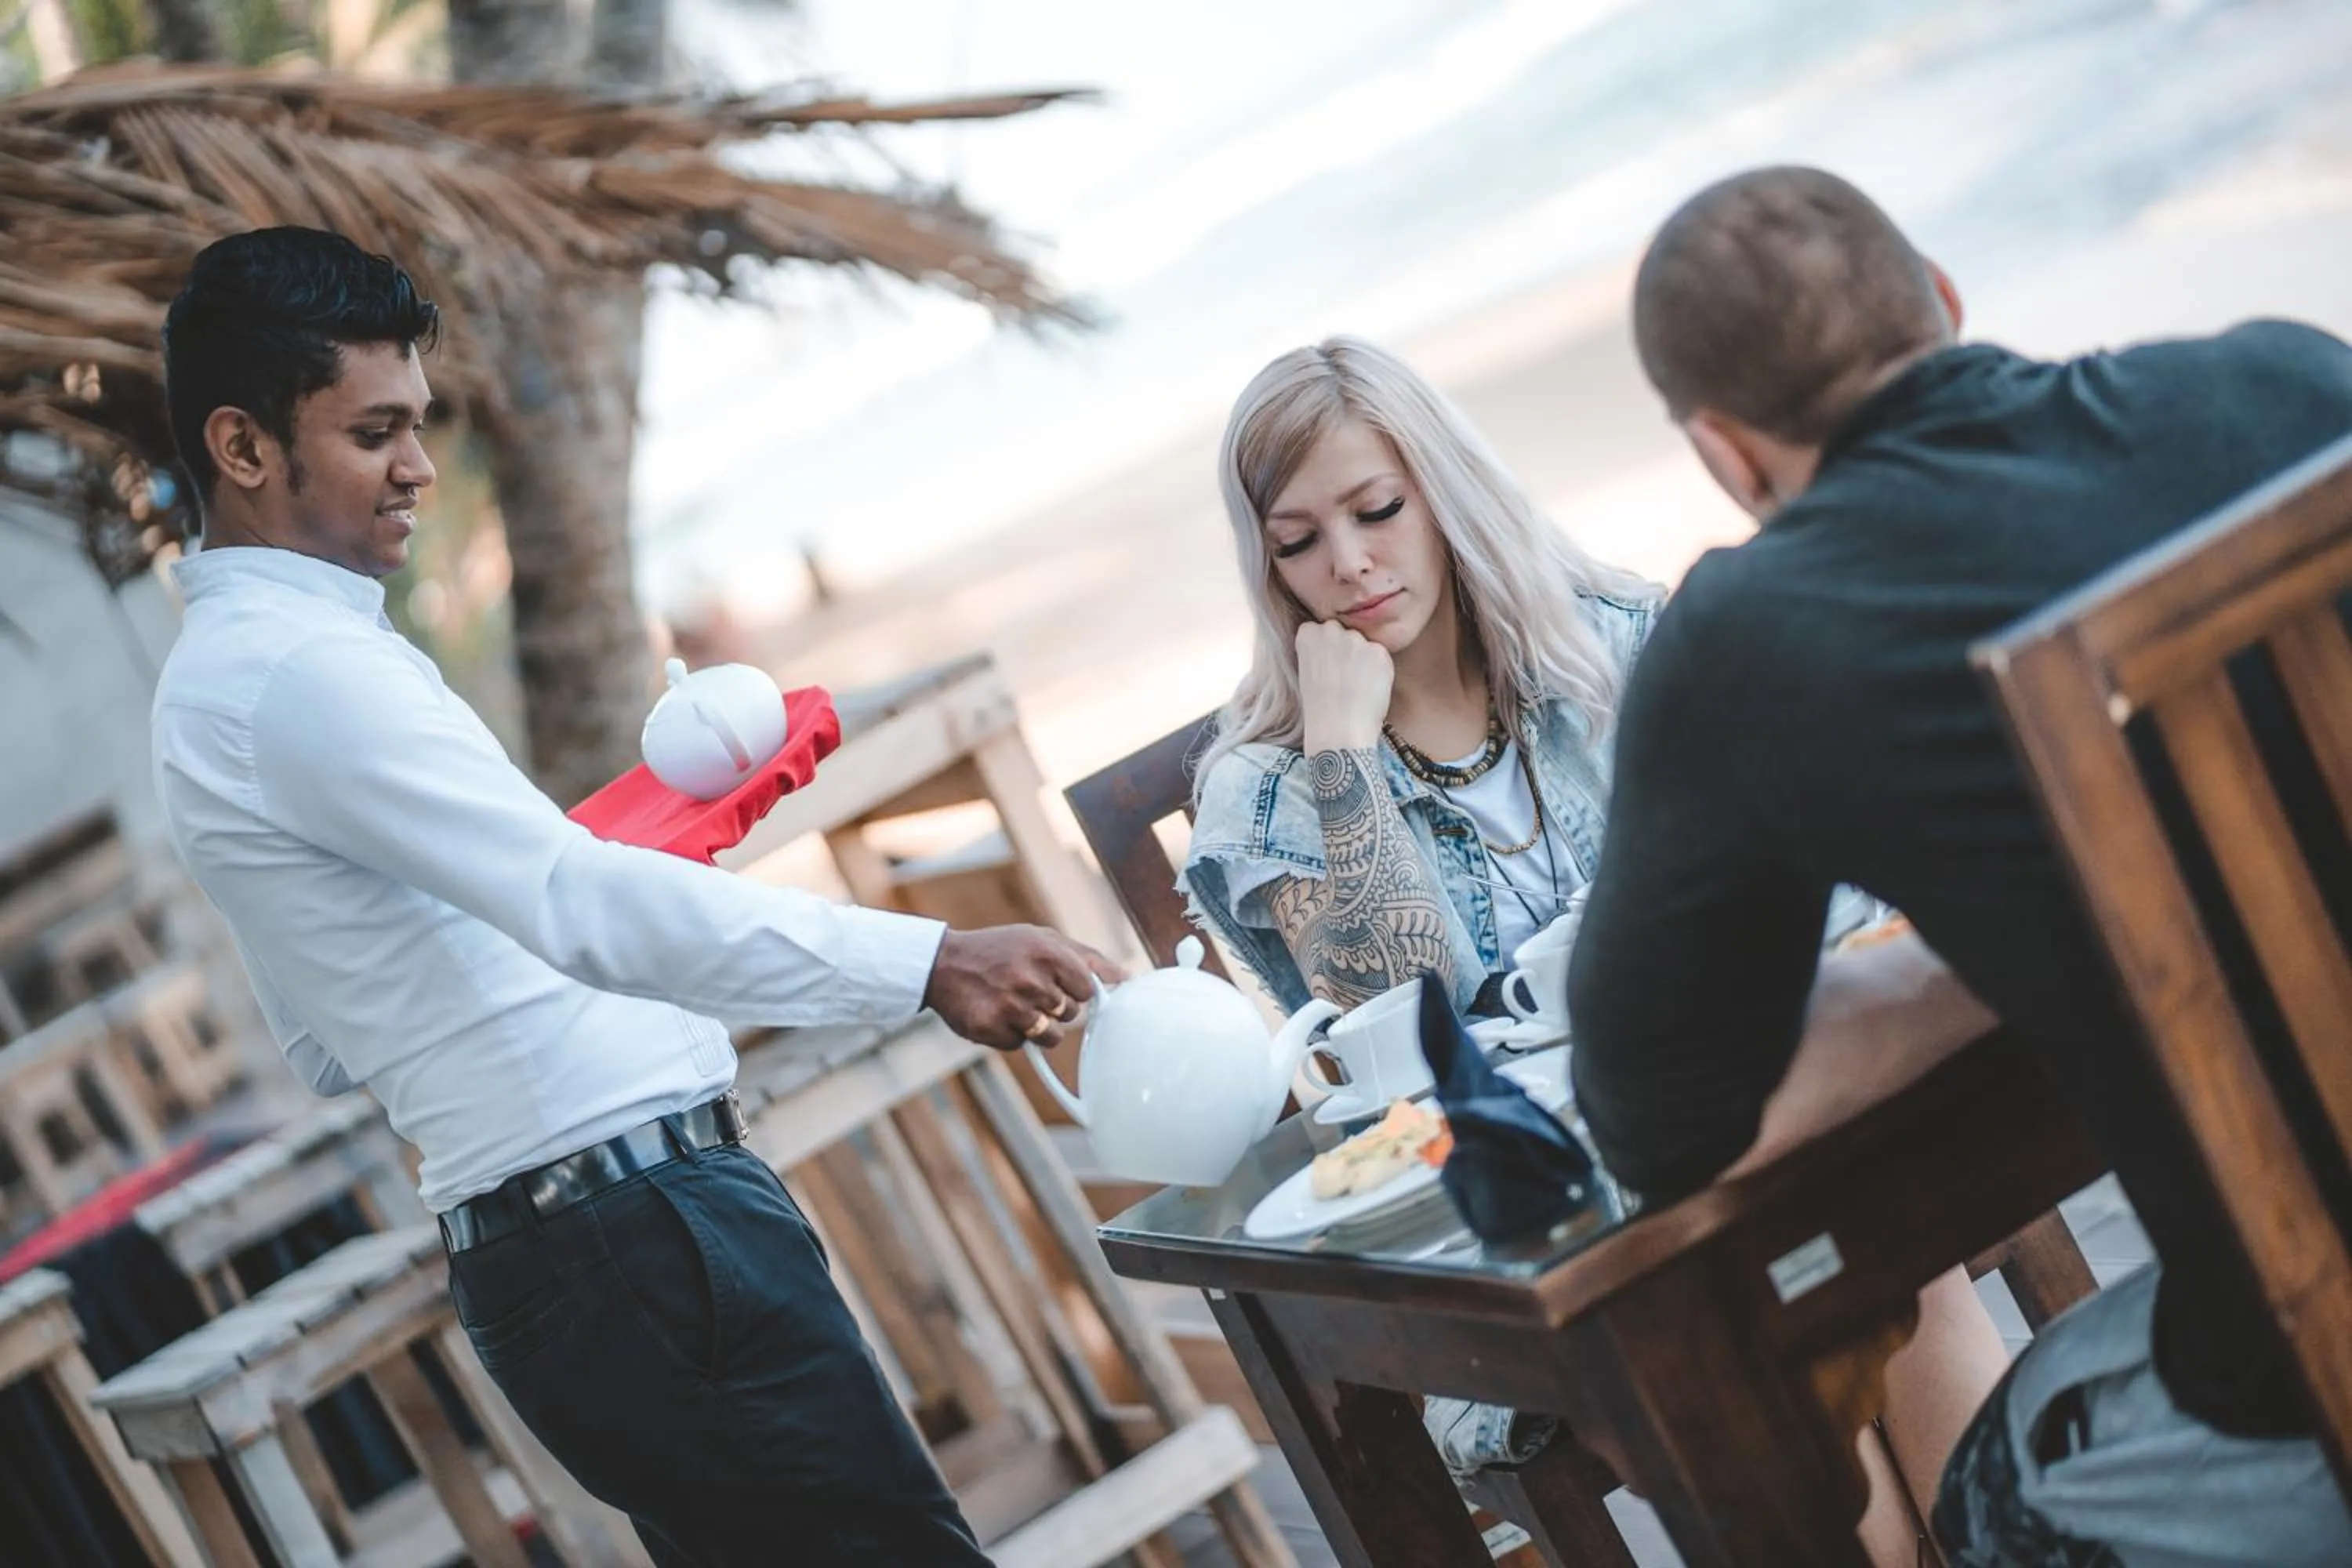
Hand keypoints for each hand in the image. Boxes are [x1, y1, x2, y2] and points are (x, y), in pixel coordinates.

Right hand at [923, 925, 1124, 1050]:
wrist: (943, 964)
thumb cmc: (1001, 950)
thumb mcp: (1042, 940)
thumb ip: (1087, 958)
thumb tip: (1126, 978)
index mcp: (1048, 953)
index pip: (1086, 989)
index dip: (1072, 988)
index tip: (1054, 980)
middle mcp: (1030, 980)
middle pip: (1070, 1014)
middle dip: (1054, 1006)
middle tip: (1027, 988)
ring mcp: (1010, 1007)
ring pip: (1051, 1036)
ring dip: (1036, 1025)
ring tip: (1013, 1002)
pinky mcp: (990, 1030)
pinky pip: (1020, 1045)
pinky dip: (1011, 1034)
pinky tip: (995, 1012)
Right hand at [1296, 620, 1393, 755]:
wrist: (1338, 729)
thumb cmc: (1319, 708)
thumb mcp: (1307, 671)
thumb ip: (1319, 651)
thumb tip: (1336, 649)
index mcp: (1307, 634)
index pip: (1319, 628)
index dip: (1325, 649)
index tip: (1326, 666)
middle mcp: (1331, 630)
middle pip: (1344, 632)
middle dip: (1346, 648)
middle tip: (1344, 676)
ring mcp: (1356, 639)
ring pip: (1364, 643)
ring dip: (1364, 658)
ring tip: (1358, 686)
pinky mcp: (1379, 650)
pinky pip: (1381, 655)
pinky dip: (1380, 670)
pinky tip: (1370, 689)